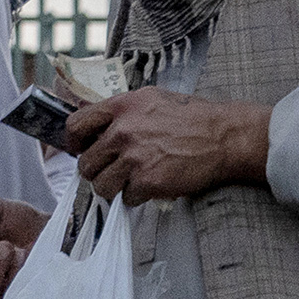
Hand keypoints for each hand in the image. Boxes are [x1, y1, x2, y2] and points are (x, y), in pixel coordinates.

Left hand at [62, 90, 275, 207]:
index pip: (75, 126)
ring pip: (101, 186)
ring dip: (114, 188)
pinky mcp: (148, 181)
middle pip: (86, 163)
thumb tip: (99, 124)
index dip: (74, 143)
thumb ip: (123, 110)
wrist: (224, 137)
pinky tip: (152, 186)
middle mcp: (122, 131)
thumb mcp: (152, 99)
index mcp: (121, 107)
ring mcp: (134, 158)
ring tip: (131, 182)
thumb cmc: (193, 117)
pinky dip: (137, 197)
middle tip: (111, 172)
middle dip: (97, 171)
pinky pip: (127, 199)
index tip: (81, 150)